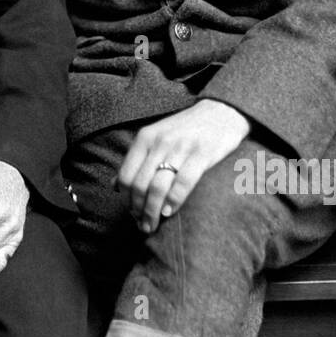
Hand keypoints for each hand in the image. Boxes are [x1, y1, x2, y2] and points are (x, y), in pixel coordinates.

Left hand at [118, 99, 251, 235]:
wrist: (221, 111)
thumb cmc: (186, 130)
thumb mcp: (156, 138)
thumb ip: (136, 160)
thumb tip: (114, 186)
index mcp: (145, 138)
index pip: (126, 175)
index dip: (126, 199)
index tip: (131, 214)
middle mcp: (159, 142)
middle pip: (140, 184)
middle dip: (138, 210)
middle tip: (143, 225)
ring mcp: (180, 147)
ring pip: (158, 187)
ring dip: (152, 211)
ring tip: (153, 224)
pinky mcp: (202, 154)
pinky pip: (183, 182)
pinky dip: (174, 200)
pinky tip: (170, 212)